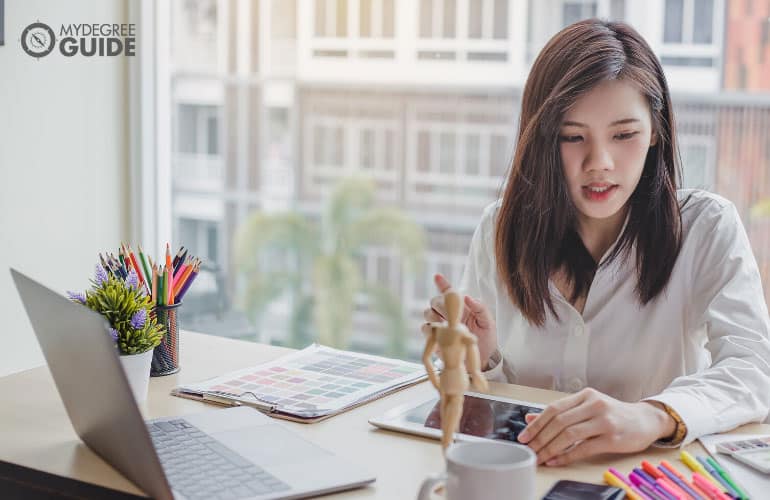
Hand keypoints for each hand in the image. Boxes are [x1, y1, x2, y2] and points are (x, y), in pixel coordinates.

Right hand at [422, 274, 497, 368]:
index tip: (437, 277)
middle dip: (439, 304)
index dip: (442, 284)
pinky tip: (438, 331)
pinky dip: (429, 328)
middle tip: (448, 312)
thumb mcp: (488, 322)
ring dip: (433, 316)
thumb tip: (468, 297)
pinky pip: (425, 329)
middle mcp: (448, 314)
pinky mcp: (435, 338)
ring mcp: (441, 325)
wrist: (482, 359)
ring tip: (444, 323)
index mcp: (460, 307)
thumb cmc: (486, 338)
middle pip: (434, 301)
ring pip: (427, 313)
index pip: (449, 292)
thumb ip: (480, 308)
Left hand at [516, 388, 674, 465]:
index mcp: (585, 396)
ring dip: (550, 448)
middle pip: (559, 422)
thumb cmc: (612, 414)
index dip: (536, 424)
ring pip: (569, 435)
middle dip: (540, 438)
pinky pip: (583, 449)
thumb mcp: (586, 408)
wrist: (646, 420)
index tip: (523, 437)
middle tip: (528, 450)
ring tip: (539, 457)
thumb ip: (560, 413)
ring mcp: (604, 421)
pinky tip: (555, 461)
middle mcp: (594, 405)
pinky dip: (566, 456)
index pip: (553, 408)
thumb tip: (530, 419)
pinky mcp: (612, 438)